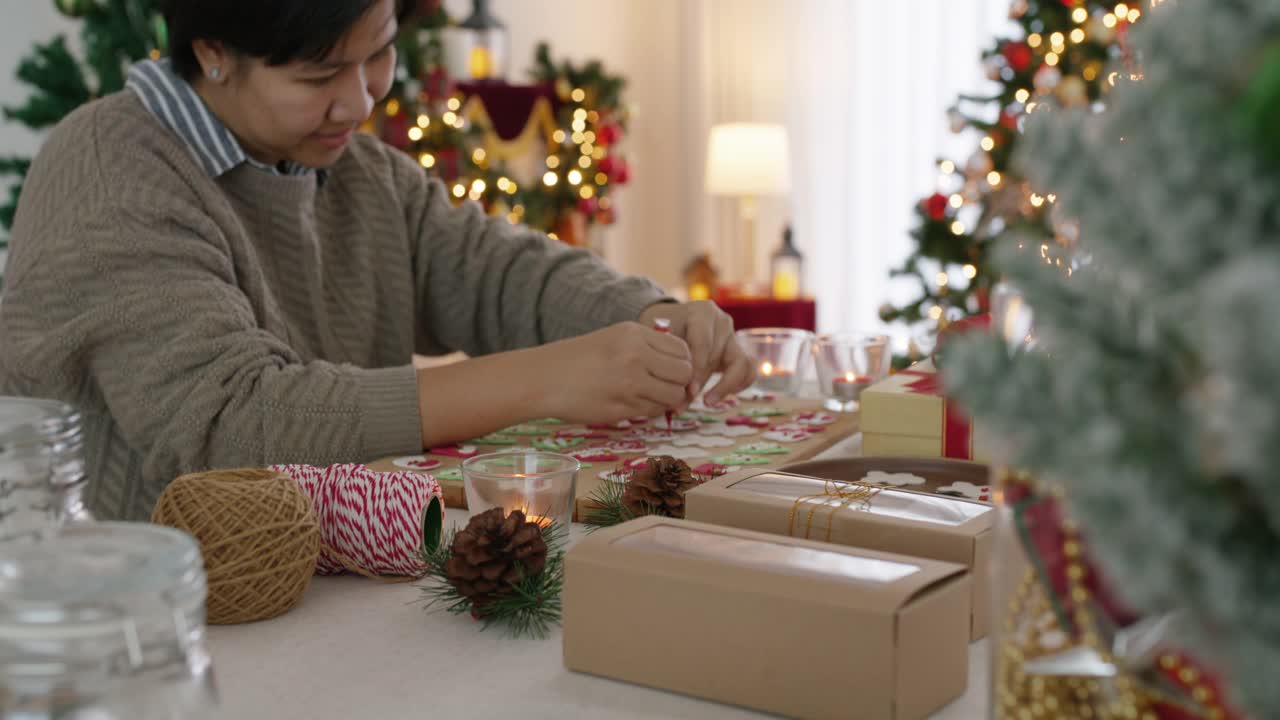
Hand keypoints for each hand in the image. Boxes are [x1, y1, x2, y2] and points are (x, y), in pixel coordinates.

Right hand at [528, 321, 693, 423]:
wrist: (543, 379)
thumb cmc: (578, 359)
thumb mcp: (614, 338)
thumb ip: (647, 346)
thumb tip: (682, 366)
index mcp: (633, 334)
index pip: (682, 349)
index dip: (683, 362)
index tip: (672, 370)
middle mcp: (635, 356)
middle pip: (684, 373)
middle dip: (680, 383)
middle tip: (666, 387)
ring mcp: (629, 384)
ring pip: (673, 396)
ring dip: (667, 400)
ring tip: (649, 397)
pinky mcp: (622, 408)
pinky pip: (653, 412)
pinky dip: (650, 411)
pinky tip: (634, 404)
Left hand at [638, 301, 754, 403]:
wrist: (673, 321)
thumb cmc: (665, 330)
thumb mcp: (663, 340)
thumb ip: (671, 364)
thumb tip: (678, 404)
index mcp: (703, 312)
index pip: (703, 344)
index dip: (697, 369)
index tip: (689, 391)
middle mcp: (723, 321)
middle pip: (719, 355)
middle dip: (704, 381)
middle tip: (689, 400)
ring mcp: (734, 335)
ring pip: (743, 362)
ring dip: (727, 385)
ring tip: (709, 401)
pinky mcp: (740, 350)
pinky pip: (749, 369)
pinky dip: (739, 384)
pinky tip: (720, 395)